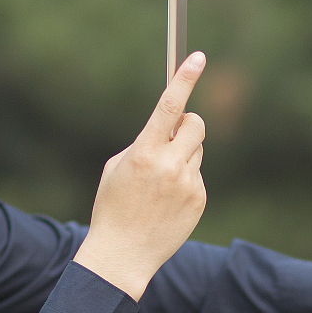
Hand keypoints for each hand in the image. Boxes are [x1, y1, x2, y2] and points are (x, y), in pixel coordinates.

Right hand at [74, 53, 208, 299]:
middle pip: (196, 125)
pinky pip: (197, 177)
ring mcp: (188, 184)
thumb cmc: (113, 207)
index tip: (197, 58)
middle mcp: (169, 165)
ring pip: (196, 152)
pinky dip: (186, 182)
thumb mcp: (117, 168)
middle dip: (188, 124)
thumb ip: (144, 144)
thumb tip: (170, 130)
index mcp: (143, 153)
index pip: (169, 106)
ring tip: (161, 183)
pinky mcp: (199, 200)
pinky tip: (168, 202)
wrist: (123, 255)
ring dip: (184, 156)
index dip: (185, 79)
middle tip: (175, 134)